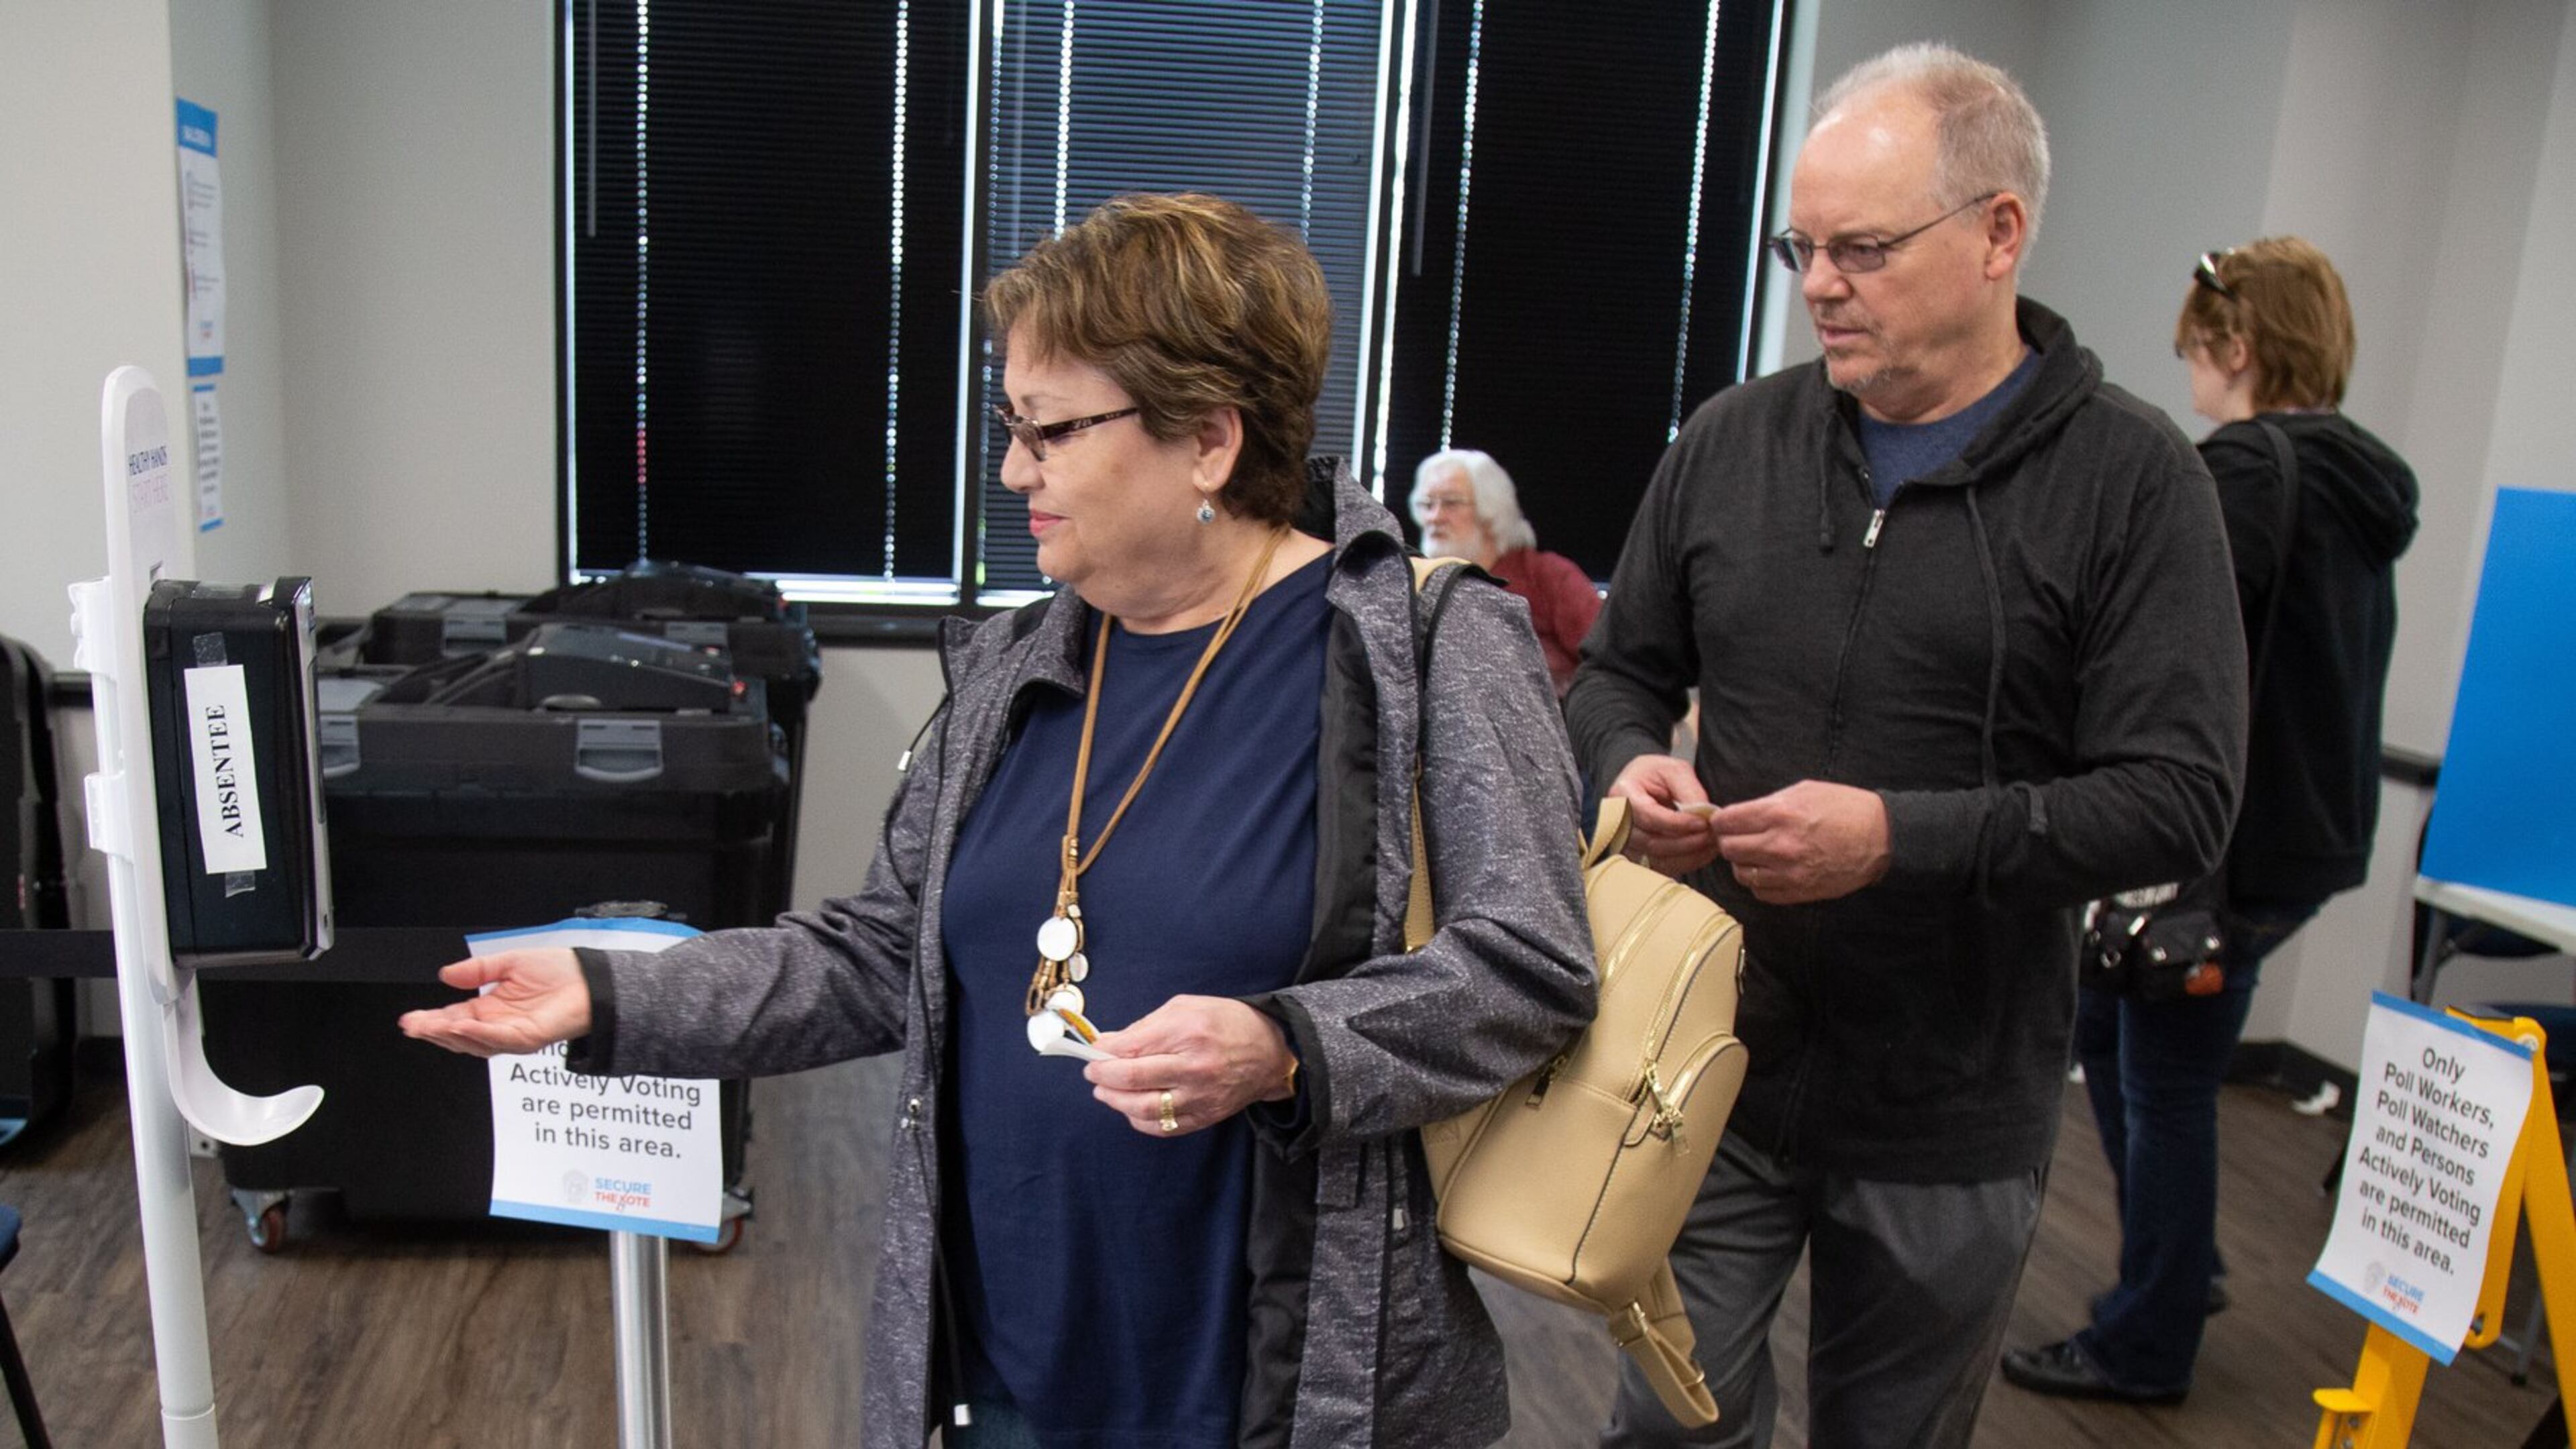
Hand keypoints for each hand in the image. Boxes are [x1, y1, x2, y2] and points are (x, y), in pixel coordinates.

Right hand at [397, 948, 592, 1057]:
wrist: (591, 978)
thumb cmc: (559, 972)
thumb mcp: (509, 963)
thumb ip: (477, 970)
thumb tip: (446, 975)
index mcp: (492, 1010)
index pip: (454, 1019)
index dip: (431, 1020)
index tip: (410, 1019)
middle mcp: (500, 1026)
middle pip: (459, 1036)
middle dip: (433, 1032)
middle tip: (411, 1026)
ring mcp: (514, 1035)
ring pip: (475, 1042)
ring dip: (450, 1035)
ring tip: (429, 1026)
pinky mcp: (530, 1039)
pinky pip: (500, 1039)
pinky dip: (479, 1033)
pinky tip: (461, 1026)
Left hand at [1083, 995, 1296, 1137]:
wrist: (1270, 1051)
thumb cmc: (1227, 1023)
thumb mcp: (1185, 1007)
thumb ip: (1146, 1026)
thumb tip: (1110, 1044)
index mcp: (1188, 1032)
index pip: (1131, 1047)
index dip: (1103, 1052)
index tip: (1093, 1050)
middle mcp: (1194, 1067)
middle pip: (1132, 1079)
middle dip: (1102, 1076)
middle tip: (1093, 1072)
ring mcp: (1200, 1096)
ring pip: (1143, 1109)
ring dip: (1115, 1101)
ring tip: (1105, 1092)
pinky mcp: (1205, 1116)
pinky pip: (1163, 1127)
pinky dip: (1139, 1120)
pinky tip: (1131, 1108)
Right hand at [1605, 754, 1719, 876]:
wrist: (1642, 784)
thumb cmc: (1655, 774)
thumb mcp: (1674, 770)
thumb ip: (1689, 790)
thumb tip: (1704, 815)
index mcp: (1622, 793)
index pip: (1648, 815)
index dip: (1677, 823)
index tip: (1703, 823)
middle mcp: (1617, 821)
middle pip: (1652, 842)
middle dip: (1687, 842)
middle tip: (1712, 835)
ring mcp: (1624, 842)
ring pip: (1658, 859)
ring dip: (1689, 855)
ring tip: (1711, 843)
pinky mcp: (1636, 856)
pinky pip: (1661, 867)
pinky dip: (1685, 863)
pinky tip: (1702, 852)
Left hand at [1709, 780, 1890, 904]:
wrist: (1880, 837)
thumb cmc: (1844, 808)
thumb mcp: (1803, 790)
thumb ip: (1768, 803)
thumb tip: (1739, 815)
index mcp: (1779, 813)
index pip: (1726, 822)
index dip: (1721, 821)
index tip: (1725, 821)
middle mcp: (1780, 845)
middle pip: (1729, 849)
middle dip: (1729, 841)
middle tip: (1738, 837)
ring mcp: (1789, 872)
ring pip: (1741, 874)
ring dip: (1743, 863)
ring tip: (1755, 854)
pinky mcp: (1799, 892)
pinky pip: (1761, 893)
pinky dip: (1760, 882)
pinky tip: (1770, 870)